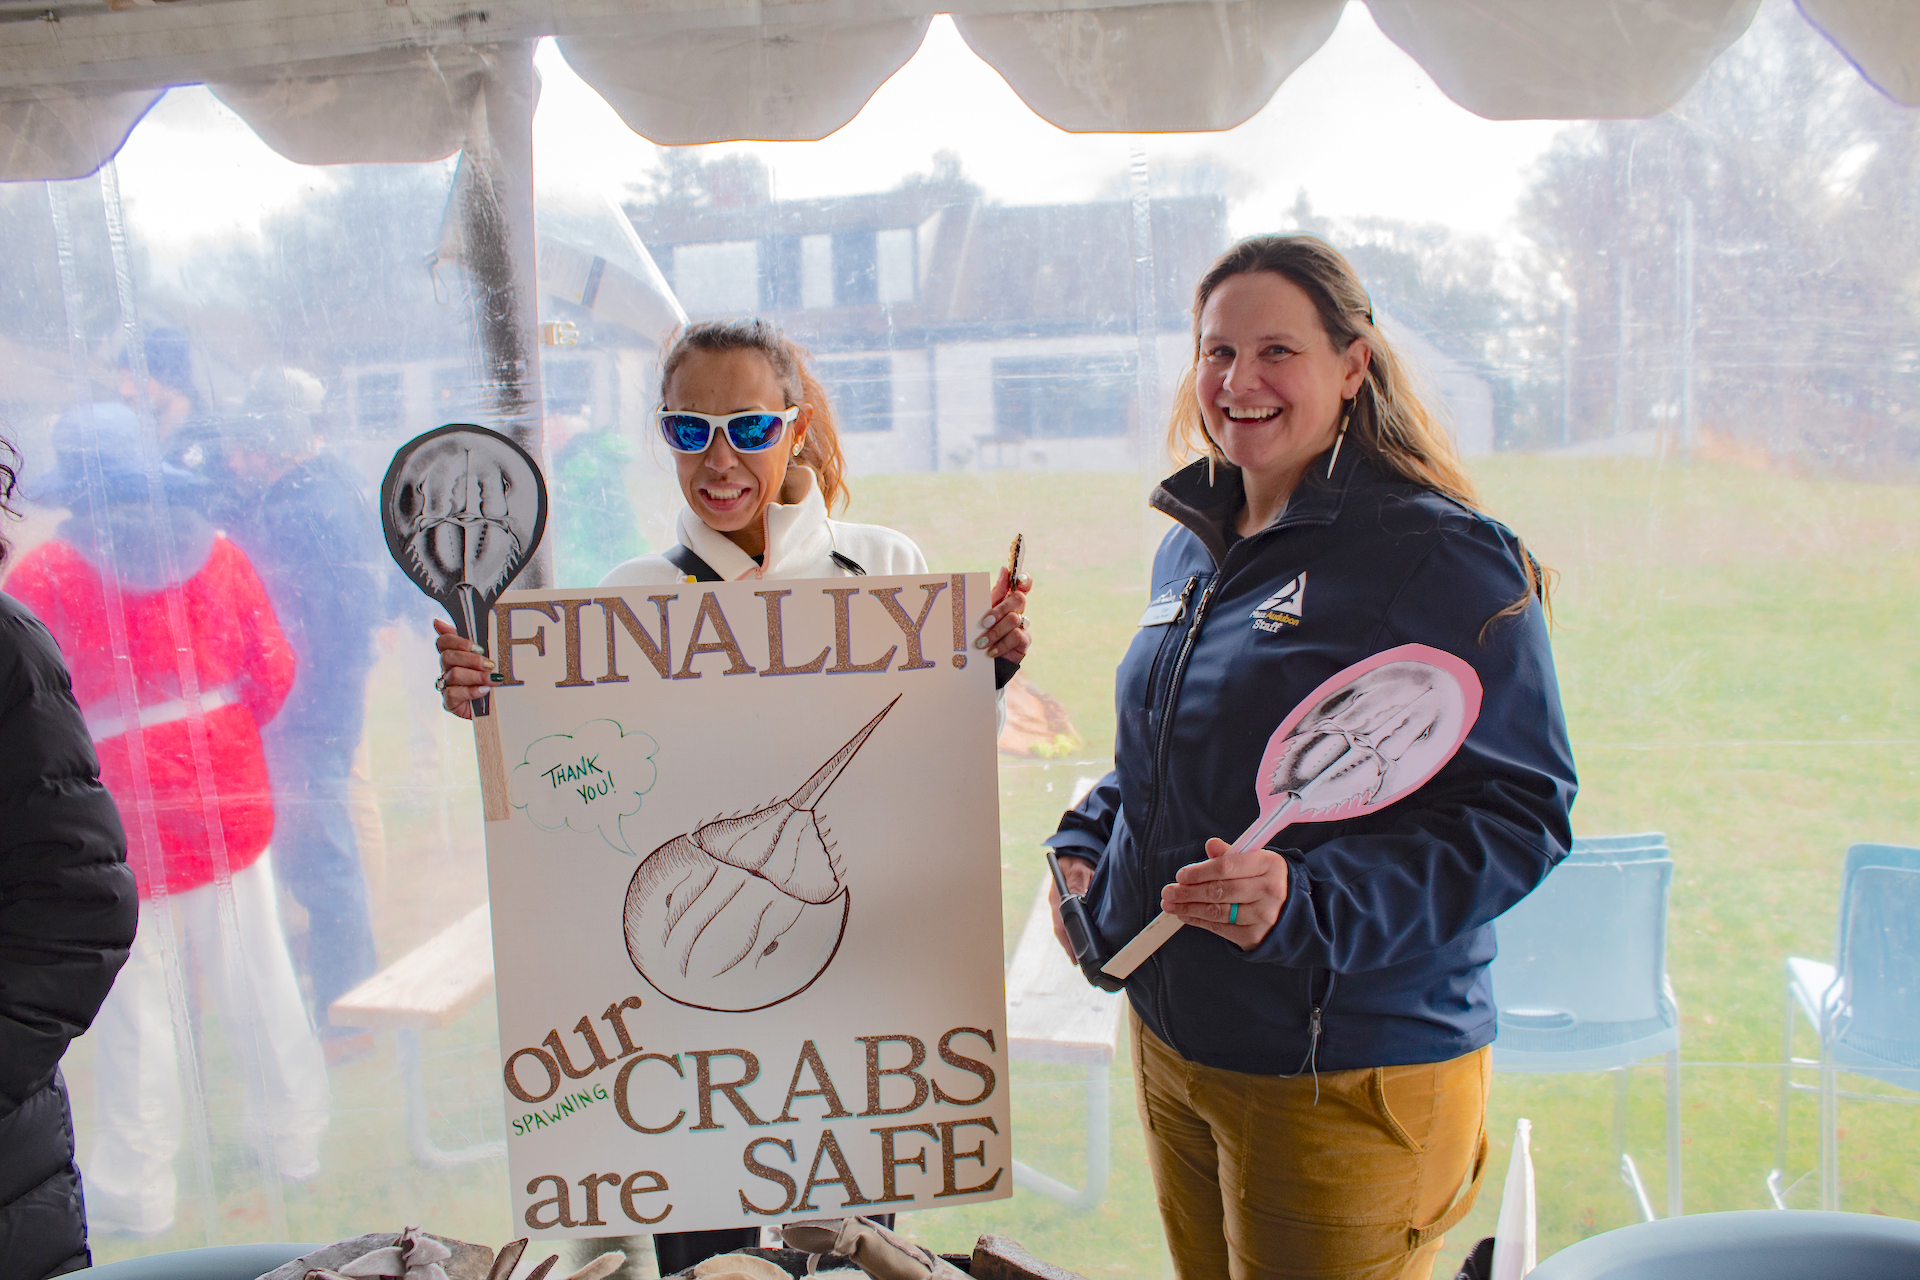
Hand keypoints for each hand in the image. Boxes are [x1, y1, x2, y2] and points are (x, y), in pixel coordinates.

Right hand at [433, 617, 496, 719]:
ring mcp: (445, 686)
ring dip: (476, 675)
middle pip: (447, 656)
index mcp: (452, 654)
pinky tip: (484, 690)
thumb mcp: (485, 655)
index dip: (458, 642)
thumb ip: (470, 638)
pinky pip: (453, 694)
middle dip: (471, 659)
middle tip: (490, 664)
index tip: (478, 647)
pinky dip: (471, 691)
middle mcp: (446, 669)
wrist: (496, 706)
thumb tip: (437, 622)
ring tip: (494, 679)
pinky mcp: (449, 703)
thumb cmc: (489, 676)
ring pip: (453, 674)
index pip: (443, 642)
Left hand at [977, 568, 1031, 662]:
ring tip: (981, 643)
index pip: (1023, 584)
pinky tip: (991, 651)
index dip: (1024, 579)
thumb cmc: (981, 630)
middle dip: (999, 610)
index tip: (1018, 579)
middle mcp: (1018, 609)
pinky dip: (1001, 644)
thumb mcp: (983, 610)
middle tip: (985, 622)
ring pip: (1014, 619)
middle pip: (1018, 599)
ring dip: (995, 631)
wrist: (982, 660)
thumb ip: (995, 592)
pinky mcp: (1024, 640)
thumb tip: (1004, 568)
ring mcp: (1023, 624)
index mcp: (1007, 599)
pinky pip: (1016, 636)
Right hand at [1048, 854, 1094, 961]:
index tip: (1074, 954)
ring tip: (1079, 959)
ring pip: (1064, 927)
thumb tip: (1079, 902)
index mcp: (1057, 896)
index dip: (1067, 941)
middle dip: (1069, 947)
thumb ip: (1079, 886)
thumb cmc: (1079, 860)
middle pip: (1061, 929)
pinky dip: (1074, 934)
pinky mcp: (1068, 903)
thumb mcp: (1080, 872)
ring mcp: (1061, 904)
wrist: (1078, 851)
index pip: (1060, 923)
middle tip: (1078, 963)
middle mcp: (1057, 903)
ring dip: (1071, 942)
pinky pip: (1069, 922)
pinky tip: (1081, 942)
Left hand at [1161, 838, 1289, 948]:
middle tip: (1168, 891)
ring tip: (1171, 903)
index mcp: (1269, 865)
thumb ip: (1231, 855)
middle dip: (1189, 892)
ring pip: (1217, 911)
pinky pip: (1220, 928)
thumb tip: (1210, 845)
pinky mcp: (1255, 935)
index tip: (1181, 875)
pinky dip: (1199, 921)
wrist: (1292, 912)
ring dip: (1189, 907)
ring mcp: (1263, 916)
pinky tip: (1185, 914)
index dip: (1201, 871)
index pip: (1228, 867)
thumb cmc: (1268, 881)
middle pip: (1220, 891)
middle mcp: (1269, 891)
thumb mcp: (1257, 862)